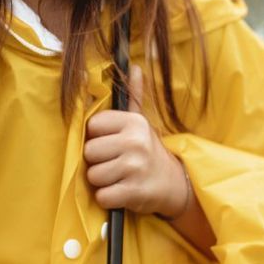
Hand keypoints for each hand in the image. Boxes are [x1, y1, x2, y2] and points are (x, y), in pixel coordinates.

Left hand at [84, 63, 191, 217]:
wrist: (175, 184)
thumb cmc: (149, 152)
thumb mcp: (142, 123)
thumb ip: (134, 96)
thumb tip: (134, 66)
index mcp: (133, 123)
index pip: (92, 126)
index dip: (97, 138)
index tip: (111, 144)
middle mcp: (135, 142)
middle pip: (89, 152)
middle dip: (98, 162)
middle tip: (115, 163)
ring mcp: (135, 167)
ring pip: (93, 175)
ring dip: (102, 181)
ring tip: (119, 177)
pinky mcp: (134, 192)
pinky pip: (102, 196)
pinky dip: (108, 198)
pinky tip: (122, 192)